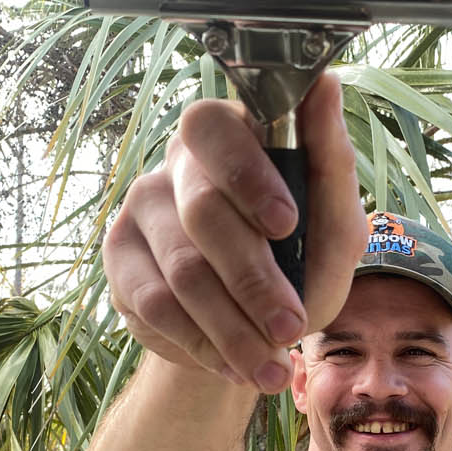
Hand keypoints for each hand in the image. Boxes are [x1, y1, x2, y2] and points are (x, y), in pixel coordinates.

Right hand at [103, 72, 365, 391]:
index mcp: (230, 137)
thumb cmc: (301, 262)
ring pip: (182, 270)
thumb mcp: (332, 224)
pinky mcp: (119, 259)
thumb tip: (324, 84)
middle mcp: (177, 165)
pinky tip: (234, 363)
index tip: (287, 224)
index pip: (216, 129)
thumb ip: (330, 162)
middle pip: (202, 212)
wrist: (254, 330)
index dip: (247, 174)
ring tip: (270, 367)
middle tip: (291, 326)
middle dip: (254, 279)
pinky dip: (202, 342)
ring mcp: (141, 209)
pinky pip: (155, 303)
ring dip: (233, 327)